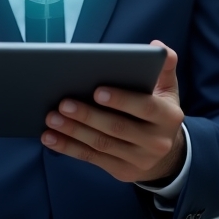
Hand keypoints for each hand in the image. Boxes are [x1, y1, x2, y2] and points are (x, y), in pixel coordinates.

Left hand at [41, 41, 185, 183]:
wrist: (166, 154)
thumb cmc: (157, 110)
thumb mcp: (167, 88)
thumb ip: (163, 66)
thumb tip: (157, 46)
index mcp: (168, 116)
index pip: (145, 107)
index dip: (121, 100)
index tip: (97, 91)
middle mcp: (157, 141)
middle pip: (117, 128)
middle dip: (88, 115)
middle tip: (63, 103)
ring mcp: (140, 160)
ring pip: (101, 144)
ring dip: (73, 131)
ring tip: (51, 118)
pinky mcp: (122, 171)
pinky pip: (92, 159)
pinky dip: (69, 148)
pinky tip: (50, 138)